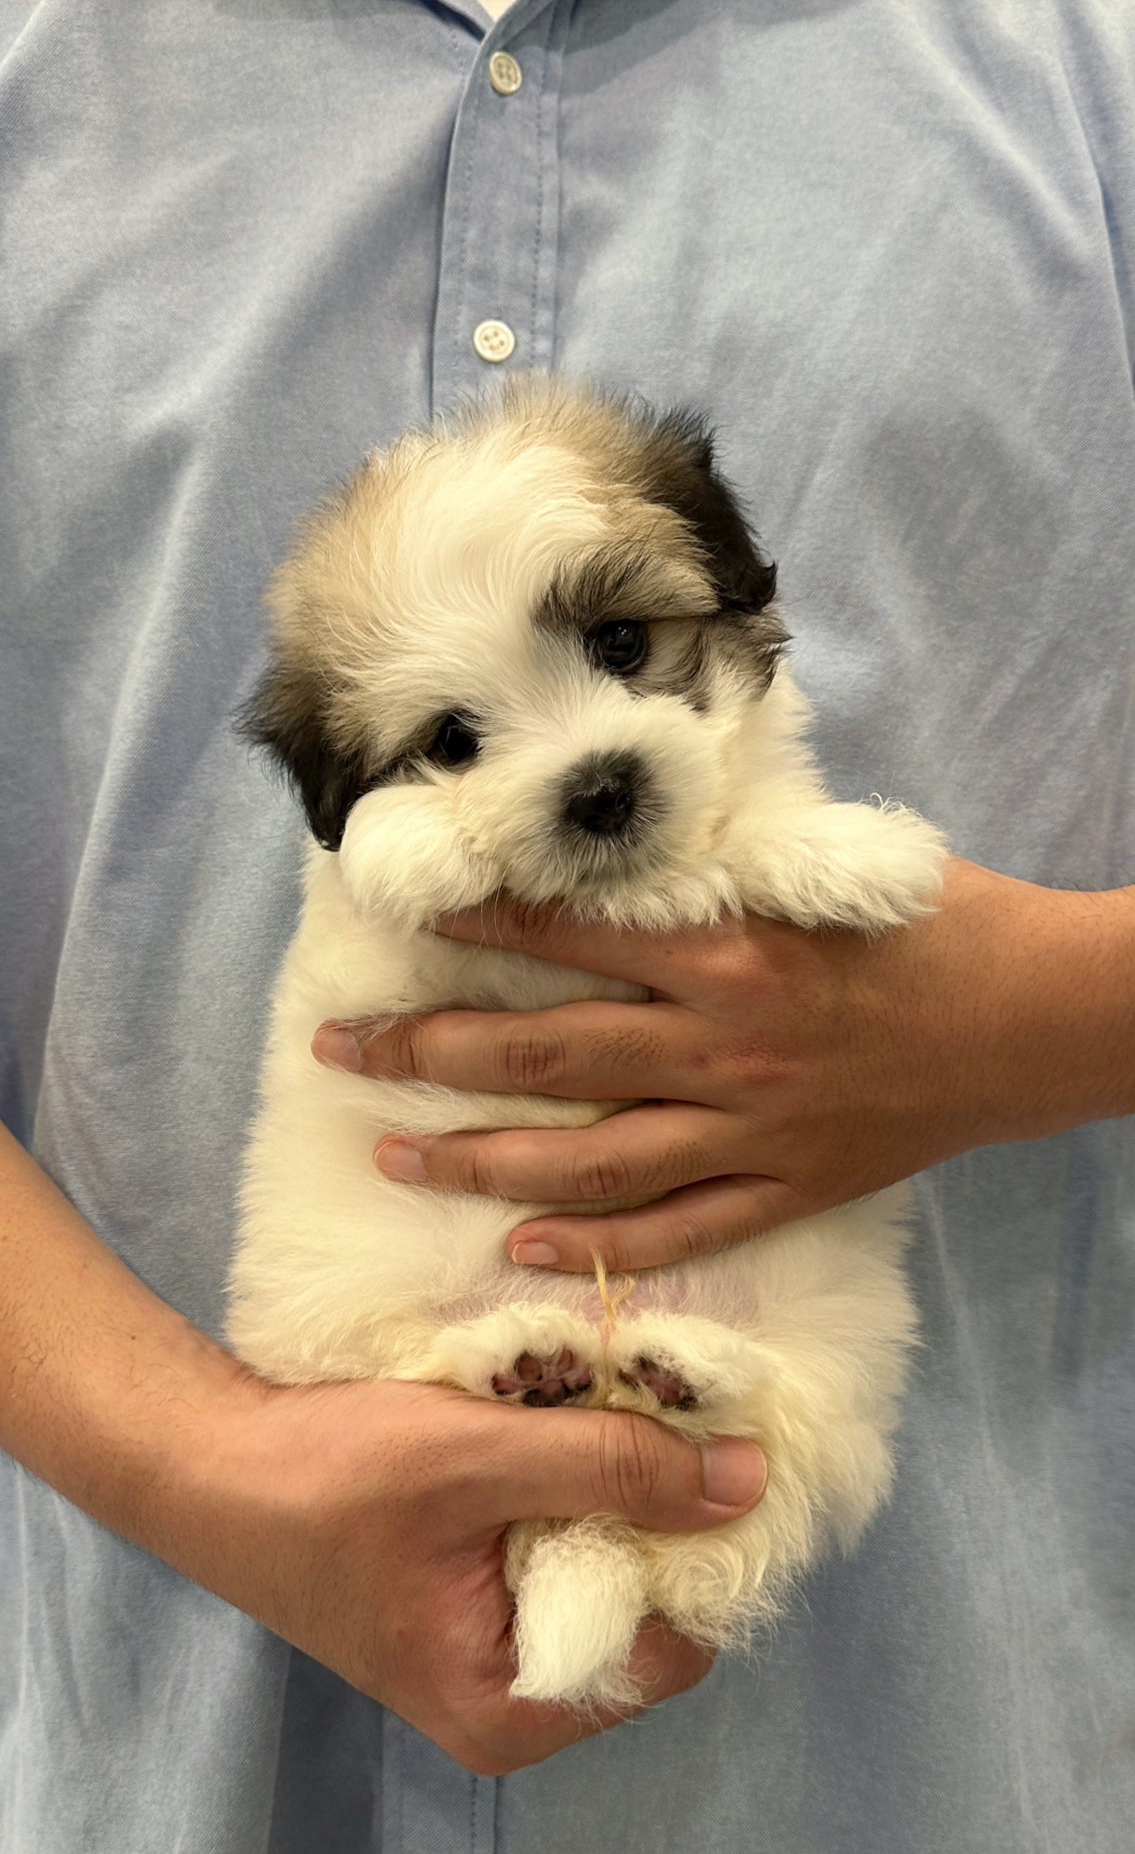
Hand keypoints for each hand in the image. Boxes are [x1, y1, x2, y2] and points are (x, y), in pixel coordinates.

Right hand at [175, 1368, 765, 1773]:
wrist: (208, 1463)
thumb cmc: (320, 1479)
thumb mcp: (475, 1458)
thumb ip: (610, 1465)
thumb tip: (747, 1478)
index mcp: (515, 1709)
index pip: (672, 1644)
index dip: (696, 1545)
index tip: (704, 1449)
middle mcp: (513, 1695)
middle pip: (644, 1602)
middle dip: (655, 1504)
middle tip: (655, 1405)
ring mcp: (492, 1641)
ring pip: (605, 1558)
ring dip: (611, 1478)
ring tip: (601, 1399)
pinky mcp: (475, 1587)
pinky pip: (560, 1536)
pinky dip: (567, 1476)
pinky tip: (559, 1414)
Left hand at [313, 860, 1134, 1271]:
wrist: (1037, 1018)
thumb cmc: (933, 920)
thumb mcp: (819, 865)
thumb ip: (714, 864)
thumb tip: (616, 840)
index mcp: (724, 947)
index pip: (565, 935)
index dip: (471, 926)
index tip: (396, 917)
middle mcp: (720, 1043)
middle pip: (544, 1057)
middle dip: (428, 1052)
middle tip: (342, 1051)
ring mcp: (749, 1129)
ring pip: (586, 1160)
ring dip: (477, 1159)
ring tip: (393, 1151)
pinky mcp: (785, 1187)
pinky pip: (674, 1228)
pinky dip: (592, 1243)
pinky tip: (515, 1246)